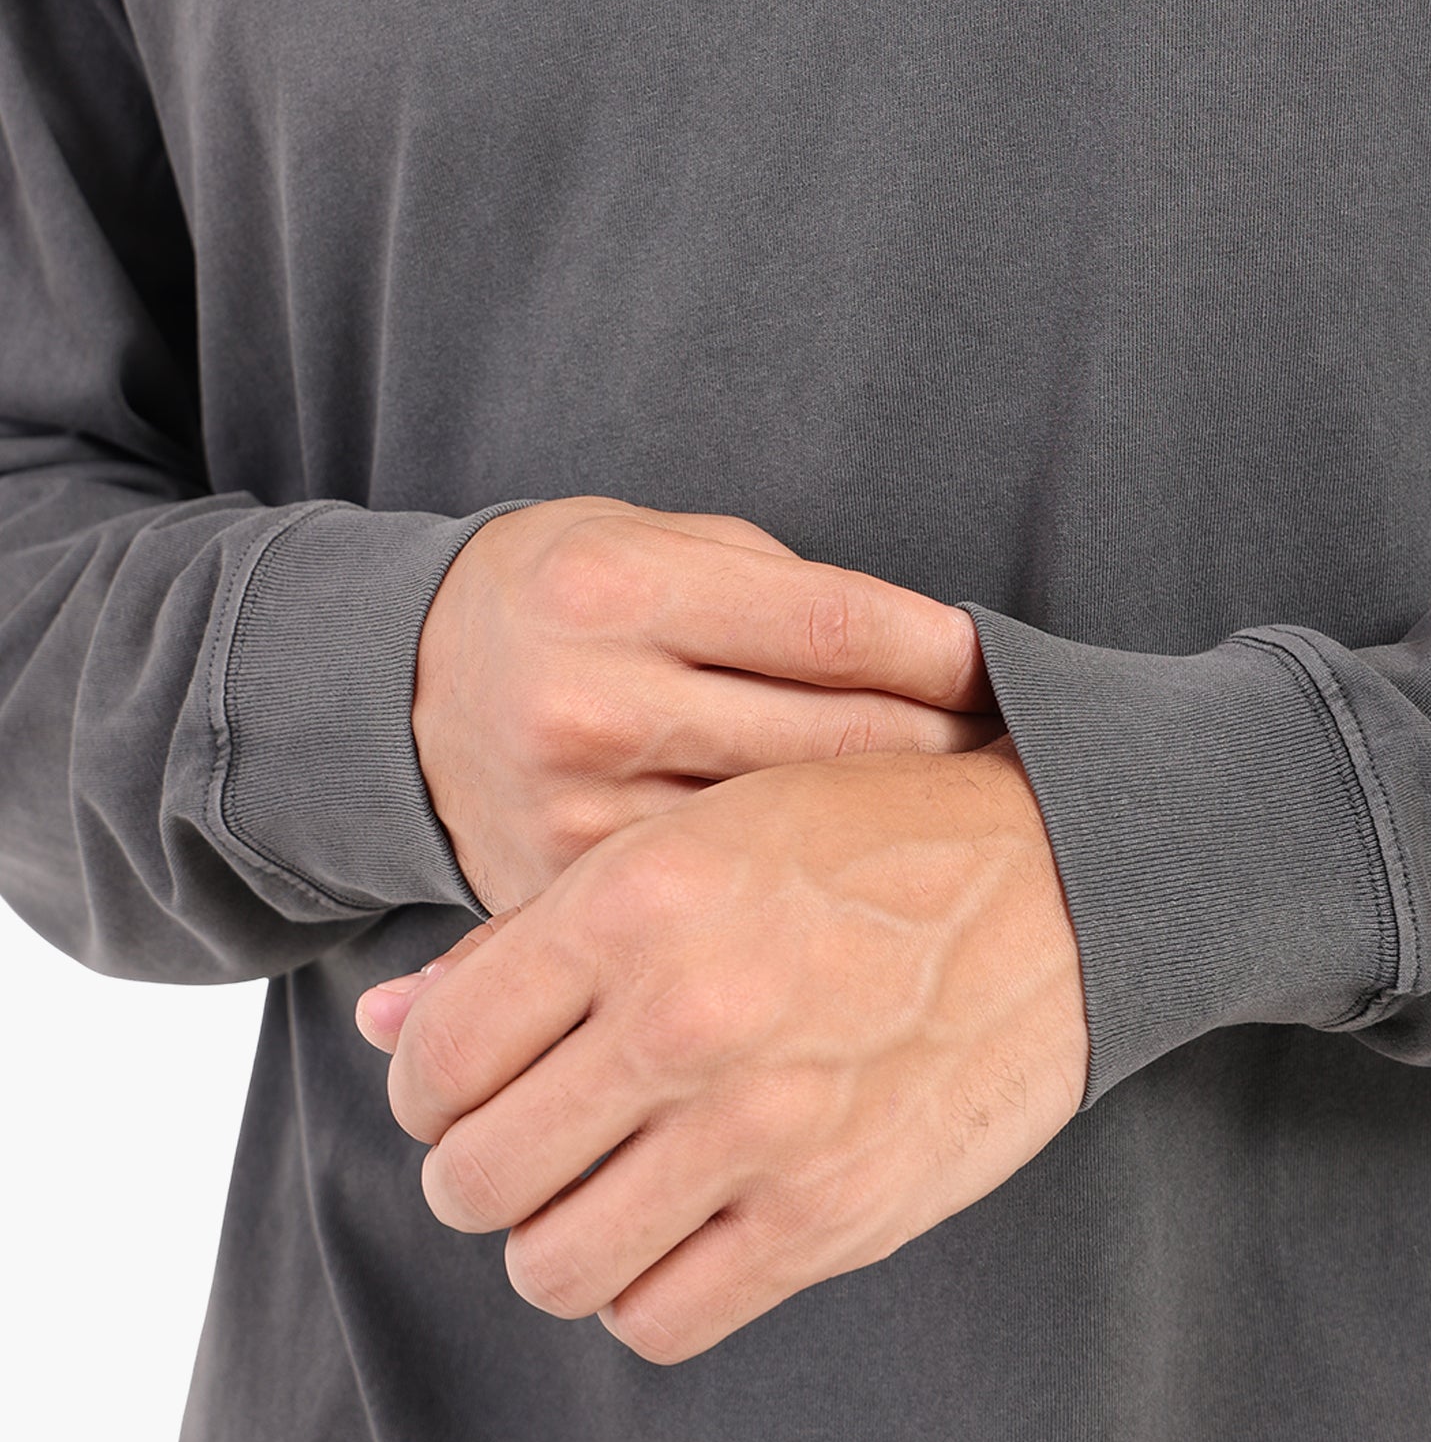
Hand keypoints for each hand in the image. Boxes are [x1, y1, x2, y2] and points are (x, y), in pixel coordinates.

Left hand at [355, 737, 1088, 1363]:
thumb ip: (533, 933)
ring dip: (552, 1234)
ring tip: (599, 1180)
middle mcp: (686, 1017)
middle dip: (476, 1163)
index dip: (426, 1080)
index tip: (465, 1075)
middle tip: (526, 1131)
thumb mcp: (697, 833)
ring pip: (551, 1265)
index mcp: (636, 900)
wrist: (1067, 877)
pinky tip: (676, 1219)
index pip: (435, 1055)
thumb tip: (386, 1023)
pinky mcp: (832, 1214)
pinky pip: (661, 1319)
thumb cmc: (871, 836)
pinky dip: (643, 1285)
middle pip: (475, 1176)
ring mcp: (762, 1128)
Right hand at [413, 495, 999, 911]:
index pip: (834, 629)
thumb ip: (787, 595)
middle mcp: (590, 705)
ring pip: (790, 836)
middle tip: (1017, 748)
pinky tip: (858, 876)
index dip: (944, 653)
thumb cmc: (570, 593)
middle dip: (944, 743)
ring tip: (959, 816)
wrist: (402, 684)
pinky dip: (800, 887)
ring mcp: (571, 818)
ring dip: (889, 827)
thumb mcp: (662, 541)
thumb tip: (939, 658)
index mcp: (617, 593)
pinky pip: (718, 898)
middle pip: (831, 741)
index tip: (1006, 669)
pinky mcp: (558, 900)